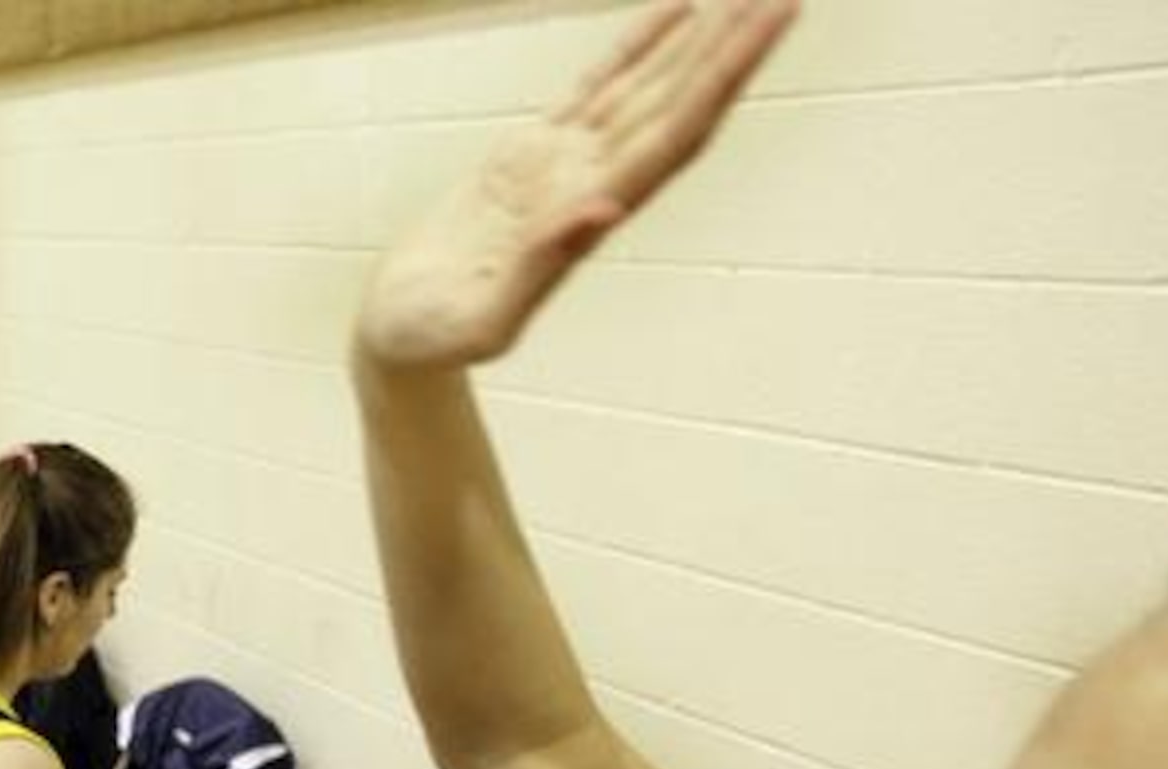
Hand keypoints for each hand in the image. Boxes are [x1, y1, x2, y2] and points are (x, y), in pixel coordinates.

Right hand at [356, 0, 795, 372]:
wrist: (397, 336)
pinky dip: (638, 47)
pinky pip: (597, 87)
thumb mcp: (478, 321)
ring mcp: (564, 167)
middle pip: (676, 104)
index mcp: (584, 217)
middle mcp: (589, 185)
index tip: (771, 23)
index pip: (673, 135)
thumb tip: (605, 209)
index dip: (723, 78)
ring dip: (700, 42)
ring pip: (647, 89)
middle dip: (730, 47)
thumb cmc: (429, 338)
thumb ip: (542, 267)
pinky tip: (677, 10)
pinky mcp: (532, 154)